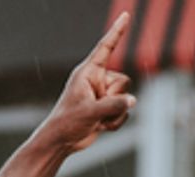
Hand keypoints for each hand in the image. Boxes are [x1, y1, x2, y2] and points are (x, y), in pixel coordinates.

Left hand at [39, 14, 135, 154]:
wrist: (61, 141)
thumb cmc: (67, 122)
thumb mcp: (90, 112)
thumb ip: (113, 105)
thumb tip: (132, 101)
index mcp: (88, 72)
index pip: (105, 48)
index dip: (116, 32)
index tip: (125, 15)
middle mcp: (97, 80)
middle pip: (123, 80)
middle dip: (115, 98)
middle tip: (96, 109)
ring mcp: (102, 95)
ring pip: (126, 98)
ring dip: (115, 113)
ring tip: (97, 120)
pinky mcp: (106, 108)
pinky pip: (124, 111)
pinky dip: (115, 122)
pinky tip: (101, 127)